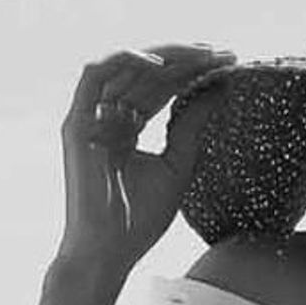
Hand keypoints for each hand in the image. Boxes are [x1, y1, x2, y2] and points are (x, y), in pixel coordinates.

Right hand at [57, 44, 237, 278]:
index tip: (229, 63)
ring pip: (125, 66)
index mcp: (127, 125)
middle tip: (224, 52)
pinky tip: (162, 65)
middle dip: (187, 59)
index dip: (193, 72)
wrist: (109, 252)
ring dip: (165, 56)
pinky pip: (95, 74)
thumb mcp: (178, 163)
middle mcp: (107, 116)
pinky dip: (125, 61)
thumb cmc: (139, 219)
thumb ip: (193, 124)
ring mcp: (90, 116)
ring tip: (203, 55)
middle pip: (147, 74)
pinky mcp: (77, 122)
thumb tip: (220, 86)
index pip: (161, 86)